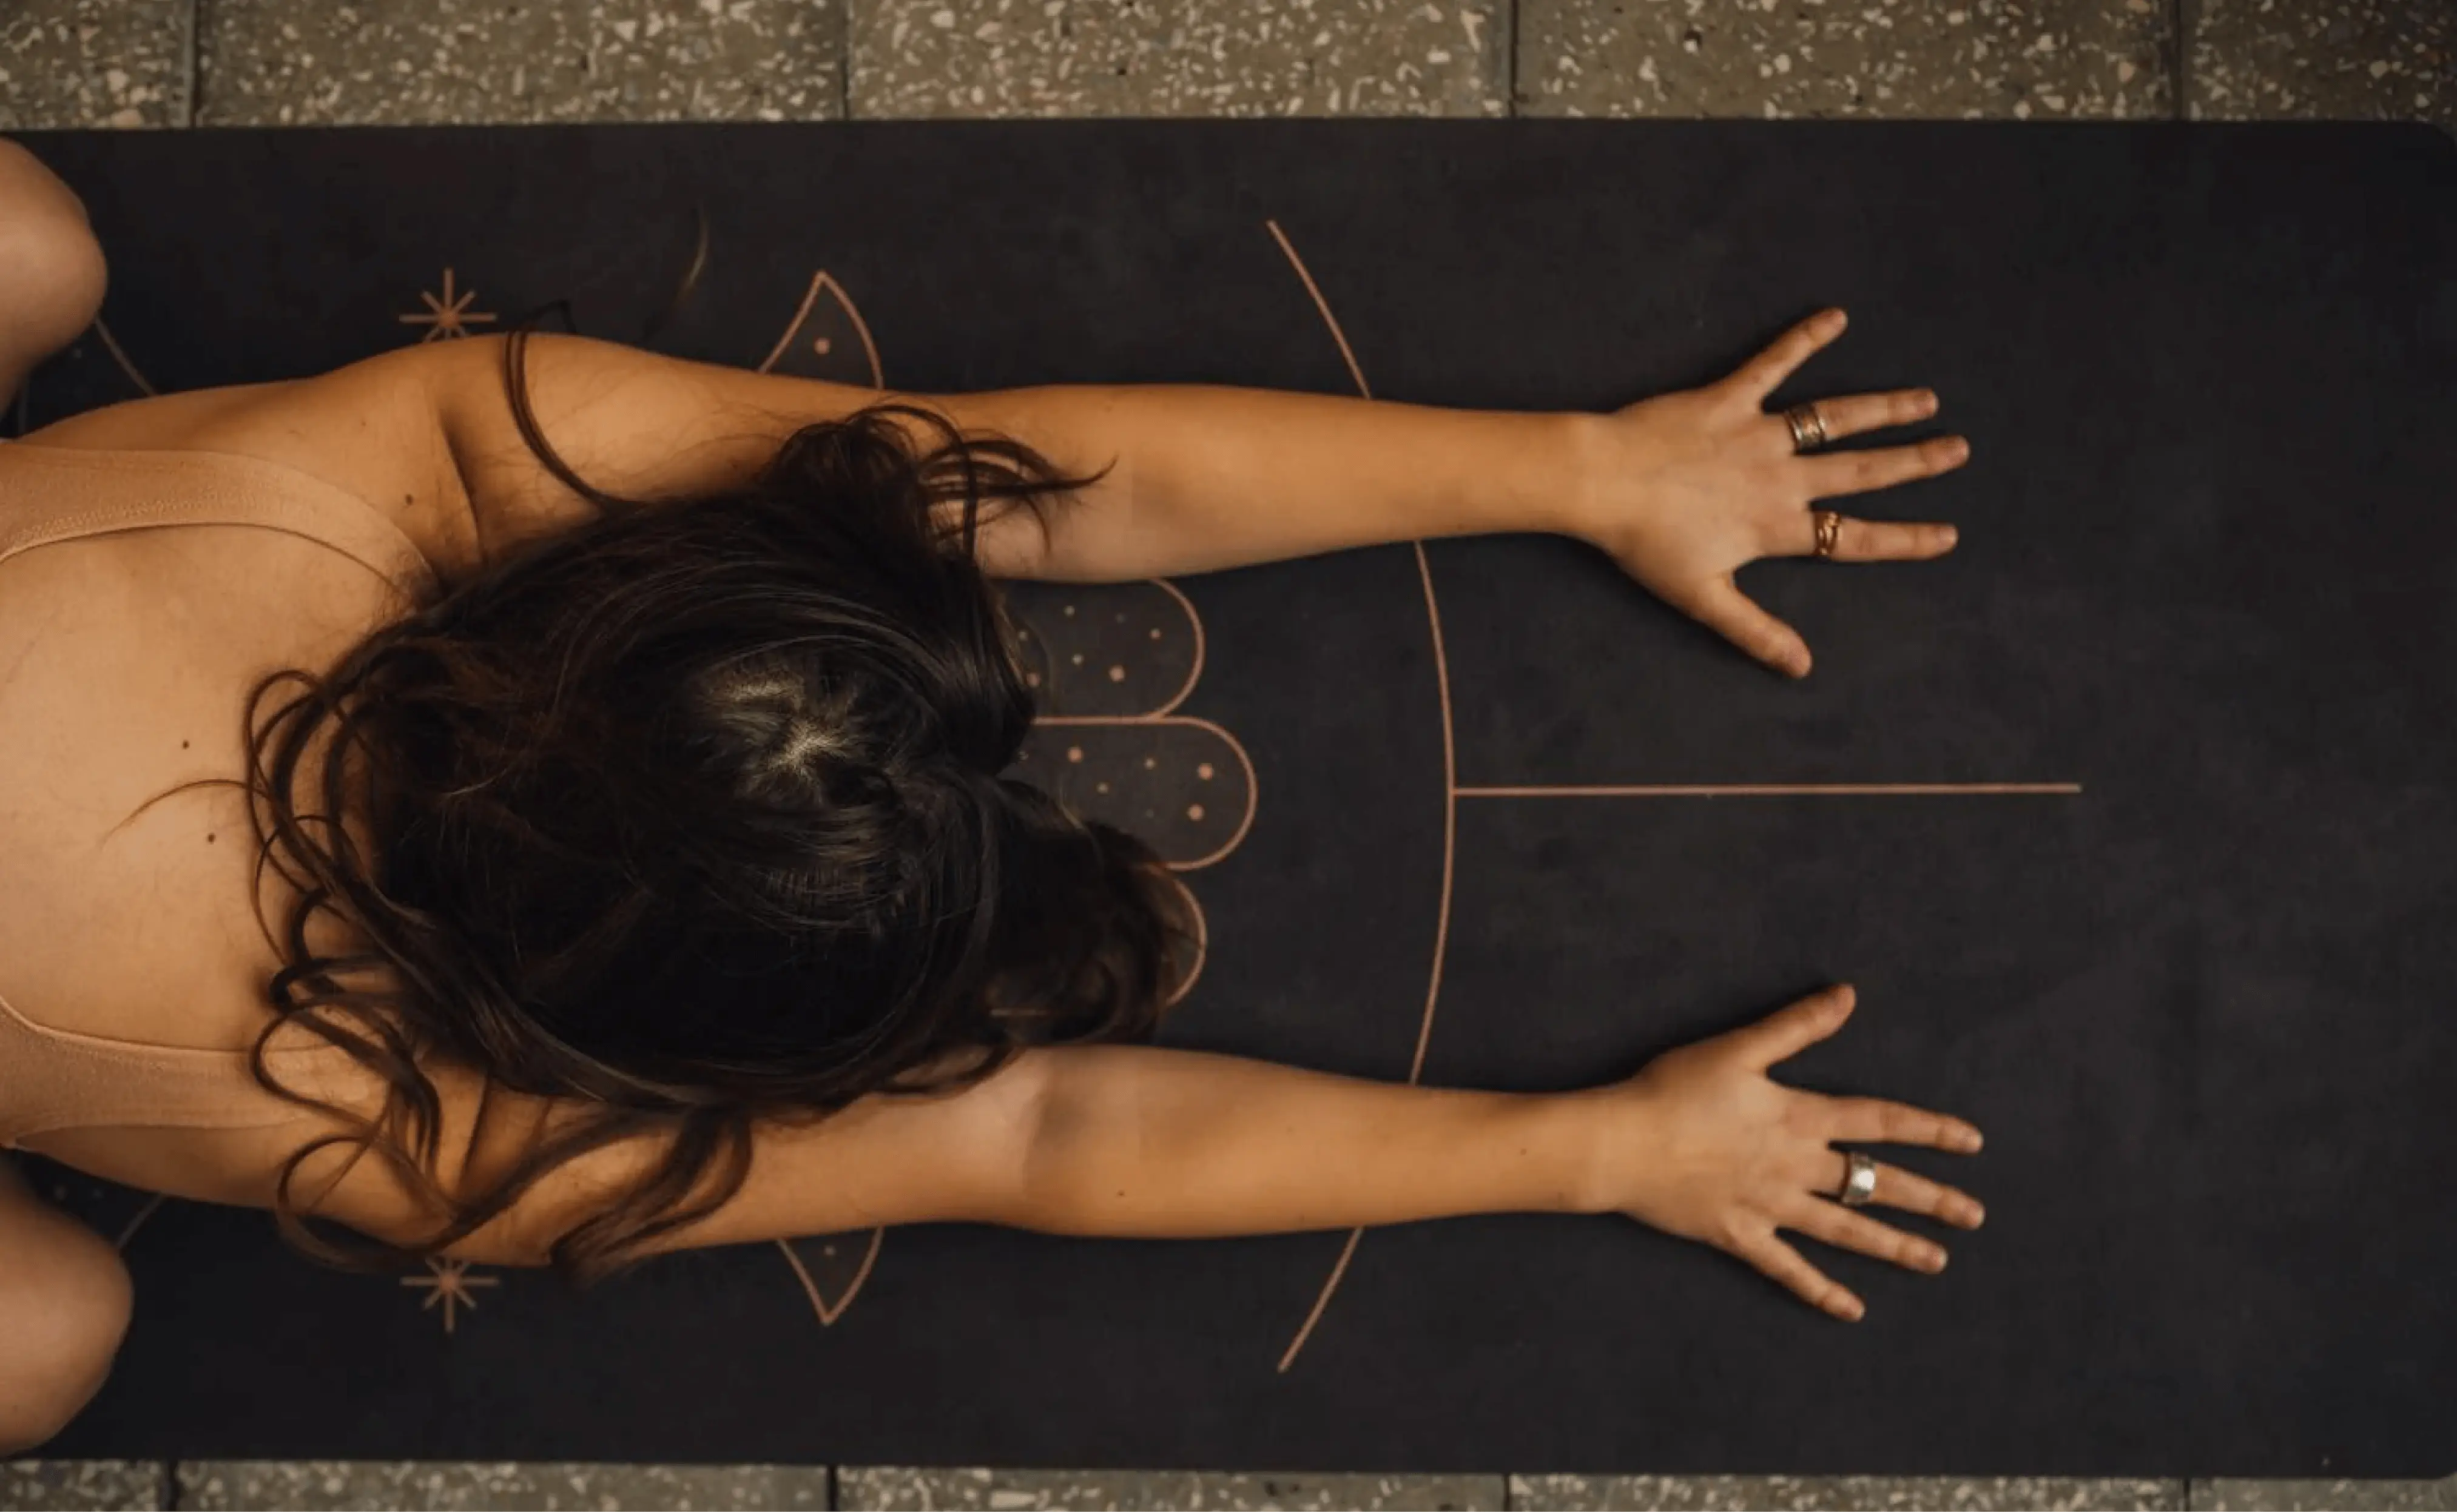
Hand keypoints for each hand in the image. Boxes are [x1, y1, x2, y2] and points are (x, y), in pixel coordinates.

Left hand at [1571, 309, 1969, 677]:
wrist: (1601, 484)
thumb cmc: (1645, 545)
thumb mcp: (1702, 597)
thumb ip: (1755, 630)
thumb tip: (1801, 667)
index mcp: (1776, 527)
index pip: (1853, 537)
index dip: (1905, 539)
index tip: (1948, 535)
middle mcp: (1779, 477)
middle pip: (1862, 469)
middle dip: (1915, 462)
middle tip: (1958, 449)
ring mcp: (1756, 434)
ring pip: (1834, 417)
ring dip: (1882, 408)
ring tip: (1924, 399)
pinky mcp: (1728, 397)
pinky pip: (1773, 362)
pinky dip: (1804, 338)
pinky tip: (1836, 316)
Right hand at [1576, 982, 1985, 1320]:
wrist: (1622, 1143)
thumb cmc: (1673, 1088)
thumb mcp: (1739, 1047)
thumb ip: (1796, 1025)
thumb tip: (1848, 995)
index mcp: (1799, 1118)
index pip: (1879, 1121)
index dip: (1928, 1129)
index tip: (1972, 1142)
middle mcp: (1795, 1166)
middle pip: (1874, 1183)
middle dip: (1929, 1198)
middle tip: (1974, 1215)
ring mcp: (1770, 1206)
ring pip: (1845, 1230)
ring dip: (1893, 1246)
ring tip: (1936, 1261)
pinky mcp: (1740, 1235)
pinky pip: (1788, 1269)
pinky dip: (1820, 1291)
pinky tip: (1852, 1311)